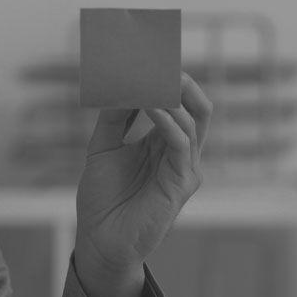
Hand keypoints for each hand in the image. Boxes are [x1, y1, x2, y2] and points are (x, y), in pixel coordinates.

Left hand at [74, 71, 210, 273]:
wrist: (100, 242)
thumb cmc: (103, 200)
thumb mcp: (103, 147)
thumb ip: (114, 116)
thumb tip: (121, 81)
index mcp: (164, 144)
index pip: (177, 102)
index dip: (166, 79)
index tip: (147, 55)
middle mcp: (180, 154)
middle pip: (196, 106)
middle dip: (180, 80)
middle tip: (160, 58)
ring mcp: (185, 168)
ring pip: (192, 119)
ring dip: (169, 94)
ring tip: (147, 77)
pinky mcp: (182, 183)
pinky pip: (182, 142)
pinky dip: (167, 119)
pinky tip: (151, 105)